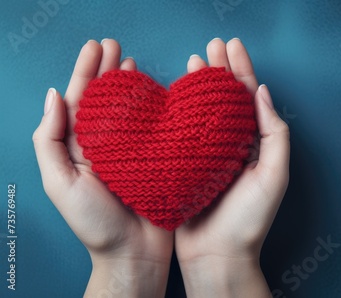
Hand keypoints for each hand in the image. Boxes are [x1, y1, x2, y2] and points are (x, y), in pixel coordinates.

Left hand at [33, 39, 172, 297]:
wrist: (134, 254)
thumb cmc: (95, 225)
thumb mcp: (61, 184)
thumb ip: (50, 141)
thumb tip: (53, 97)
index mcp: (79, 149)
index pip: (80, 102)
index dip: (85, 73)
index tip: (96, 48)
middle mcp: (104, 146)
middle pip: (103, 100)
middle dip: (106, 71)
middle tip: (115, 46)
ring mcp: (131, 151)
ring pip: (128, 109)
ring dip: (128, 84)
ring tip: (132, 62)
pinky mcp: (154, 159)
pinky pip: (152, 127)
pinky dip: (153, 107)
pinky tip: (156, 92)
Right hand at [175, 38, 289, 296]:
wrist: (216, 256)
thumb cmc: (248, 221)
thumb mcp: (273, 176)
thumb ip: (273, 134)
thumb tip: (263, 93)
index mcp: (254, 145)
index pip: (249, 99)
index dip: (242, 71)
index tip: (232, 46)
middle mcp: (232, 146)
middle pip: (227, 99)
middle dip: (221, 71)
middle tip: (212, 46)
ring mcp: (208, 154)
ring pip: (204, 110)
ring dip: (200, 85)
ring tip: (193, 60)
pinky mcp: (187, 164)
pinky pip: (184, 131)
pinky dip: (181, 110)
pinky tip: (175, 95)